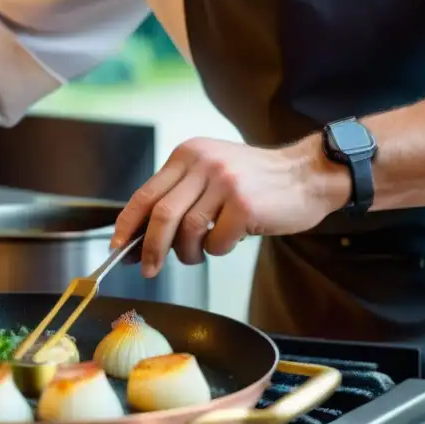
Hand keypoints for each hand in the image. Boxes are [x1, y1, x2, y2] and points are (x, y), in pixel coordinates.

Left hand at [111, 137, 349, 276]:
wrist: (307, 175)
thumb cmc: (257, 182)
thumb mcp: (213, 173)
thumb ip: (180, 195)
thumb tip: (142, 236)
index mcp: (188, 154)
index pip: (145, 194)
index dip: (127, 225)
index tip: (117, 248)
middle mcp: (203, 163)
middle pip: (160, 215)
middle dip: (149, 249)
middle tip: (148, 268)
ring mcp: (224, 182)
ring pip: (187, 231)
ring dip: (189, 253)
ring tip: (201, 252)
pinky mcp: (244, 204)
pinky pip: (217, 242)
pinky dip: (219, 249)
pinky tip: (231, 239)